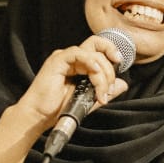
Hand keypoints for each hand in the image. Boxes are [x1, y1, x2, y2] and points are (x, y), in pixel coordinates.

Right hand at [15, 34, 129, 131]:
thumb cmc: (59, 109)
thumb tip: (123, 84)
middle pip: (98, 46)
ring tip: (99, 92)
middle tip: (108, 87)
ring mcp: (64, 58)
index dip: (111, 52)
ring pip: (91, 53)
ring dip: (101, 73)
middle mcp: (73, 59)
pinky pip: (77, 53)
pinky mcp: (57, 60)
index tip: (120, 63)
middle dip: (110, 65)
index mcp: (80, 65)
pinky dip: (89, 61)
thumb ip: (105, 91)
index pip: (99, 50)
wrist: (40, 116)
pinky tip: (94, 73)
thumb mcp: (89, 100)